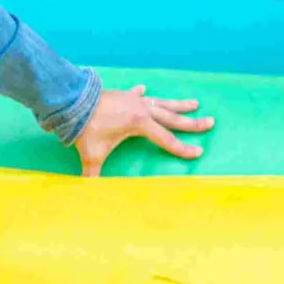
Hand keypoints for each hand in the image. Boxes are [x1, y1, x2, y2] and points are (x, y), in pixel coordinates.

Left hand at [74, 84, 212, 177]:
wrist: (74, 101)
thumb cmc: (86, 128)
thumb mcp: (93, 155)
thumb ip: (94, 175)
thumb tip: (90, 194)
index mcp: (139, 124)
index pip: (166, 139)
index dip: (182, 148)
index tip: (199, 152)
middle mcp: (141, 109)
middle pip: (172, 118)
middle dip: (192, 122)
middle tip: (210, 122)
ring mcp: (133, 100)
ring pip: (161, 103)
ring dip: (177, 104)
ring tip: (194, 103)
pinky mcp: (122, 95)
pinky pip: (137, 95)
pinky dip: (142, 94)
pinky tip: (144, 89)